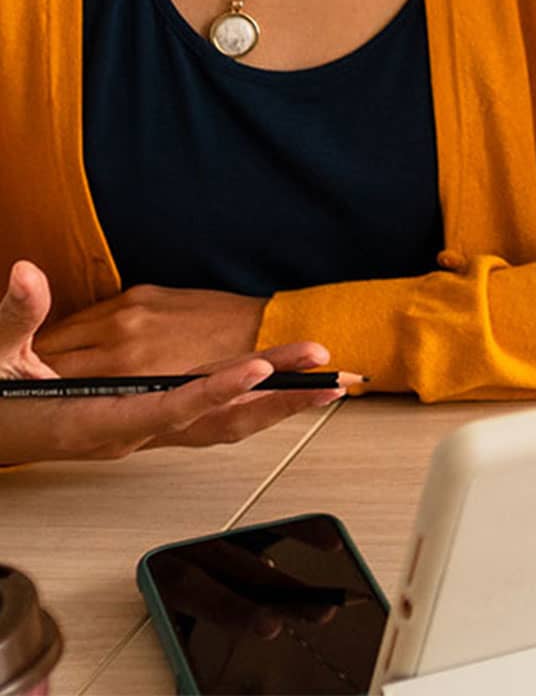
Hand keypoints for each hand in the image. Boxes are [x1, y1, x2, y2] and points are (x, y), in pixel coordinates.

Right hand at [0, 260, 339, 465]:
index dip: (209, 391)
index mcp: (95, 421)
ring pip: (220, 427)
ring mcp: (142, 434)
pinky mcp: (149, 427)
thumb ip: (17, 317)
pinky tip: (289, 397)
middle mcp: (126, 434)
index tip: (253, 372)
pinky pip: (211, 426)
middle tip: (328, 375)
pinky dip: (253, 411)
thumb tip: (25, 272)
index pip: (164, 409)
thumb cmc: (0, 406)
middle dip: (272, 399)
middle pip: (211, 420)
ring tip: (331, 384)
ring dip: (276, 407)